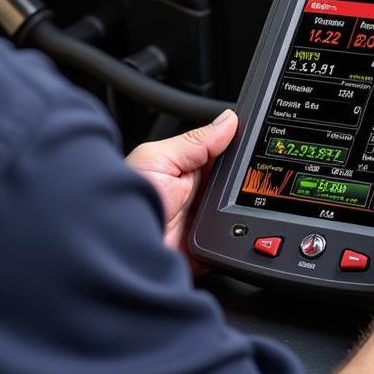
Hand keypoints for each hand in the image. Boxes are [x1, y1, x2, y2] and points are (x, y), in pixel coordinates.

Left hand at [125, 109, 237, 270]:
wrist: (119, 252)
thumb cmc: (122, 204)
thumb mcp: (158, 159)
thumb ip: (195, 142)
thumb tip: (227, 121)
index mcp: (186, 168)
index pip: (223, 153)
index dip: (238, 147)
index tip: (253, 141)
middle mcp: (197, 194)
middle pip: (236, 182)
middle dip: (242, 179)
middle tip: (233, 178)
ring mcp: (204, 222)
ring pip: (241, 210)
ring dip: (241, 207)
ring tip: (222, 205)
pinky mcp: (208, 248)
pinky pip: (234, 240)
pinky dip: (238, 234)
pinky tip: (229, 227)